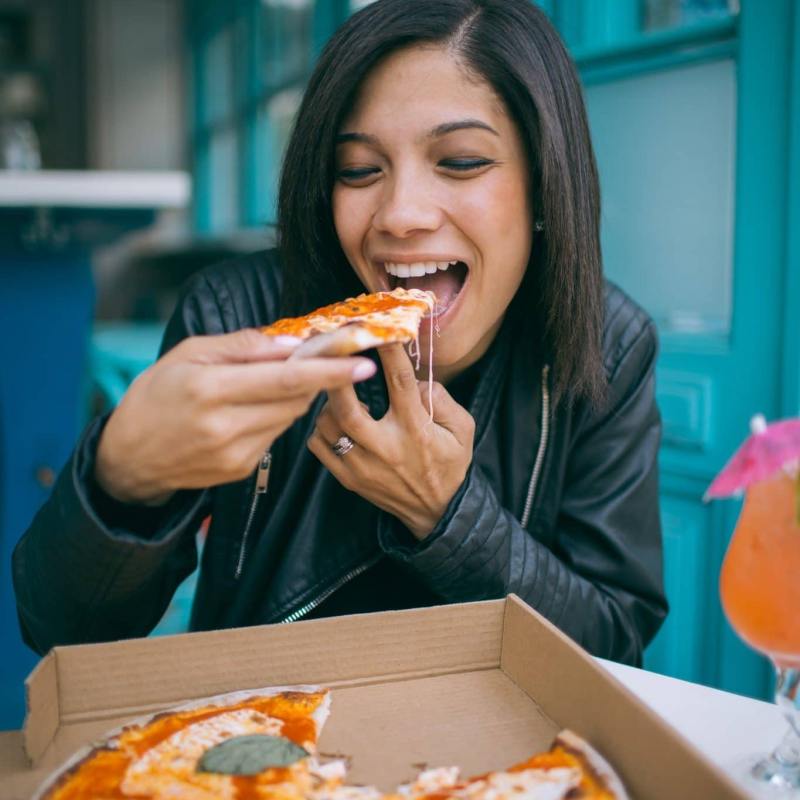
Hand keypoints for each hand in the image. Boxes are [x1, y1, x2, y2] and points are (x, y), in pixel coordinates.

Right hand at [95, 329, 375, 504]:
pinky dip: (276, 415)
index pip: (285, 380)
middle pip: (296, 398)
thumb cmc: (157, 394)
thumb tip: (292, 343)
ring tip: (269, 381)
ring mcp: (236, 454)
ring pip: (290, 416)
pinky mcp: (242, 470)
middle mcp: (226, 427)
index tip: (363, 364)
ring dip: (294, 394)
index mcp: (210, 390)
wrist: (130, 457)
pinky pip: (276, 434)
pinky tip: (252, 408)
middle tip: (324, 356)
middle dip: (316, 376)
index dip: (329, 372)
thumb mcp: (188, 354)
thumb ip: (242, 346)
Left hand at [307, 344, 474, 538]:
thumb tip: (414, 379)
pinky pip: (319, 446)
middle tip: (332, 355)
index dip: (388, 352)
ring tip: (336, 391)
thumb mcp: (462, 429)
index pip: (399, 382)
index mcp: (415, 429)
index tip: (378, 330)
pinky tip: (332, 420)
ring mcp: (362, 465)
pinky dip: (320, 428)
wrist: (437, 512)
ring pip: (327, 425)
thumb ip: (441, 399)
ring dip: (327, 402)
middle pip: (347, 407)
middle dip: (335, 377)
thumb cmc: (450, 464)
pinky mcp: (348, 478)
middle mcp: (386, 447)